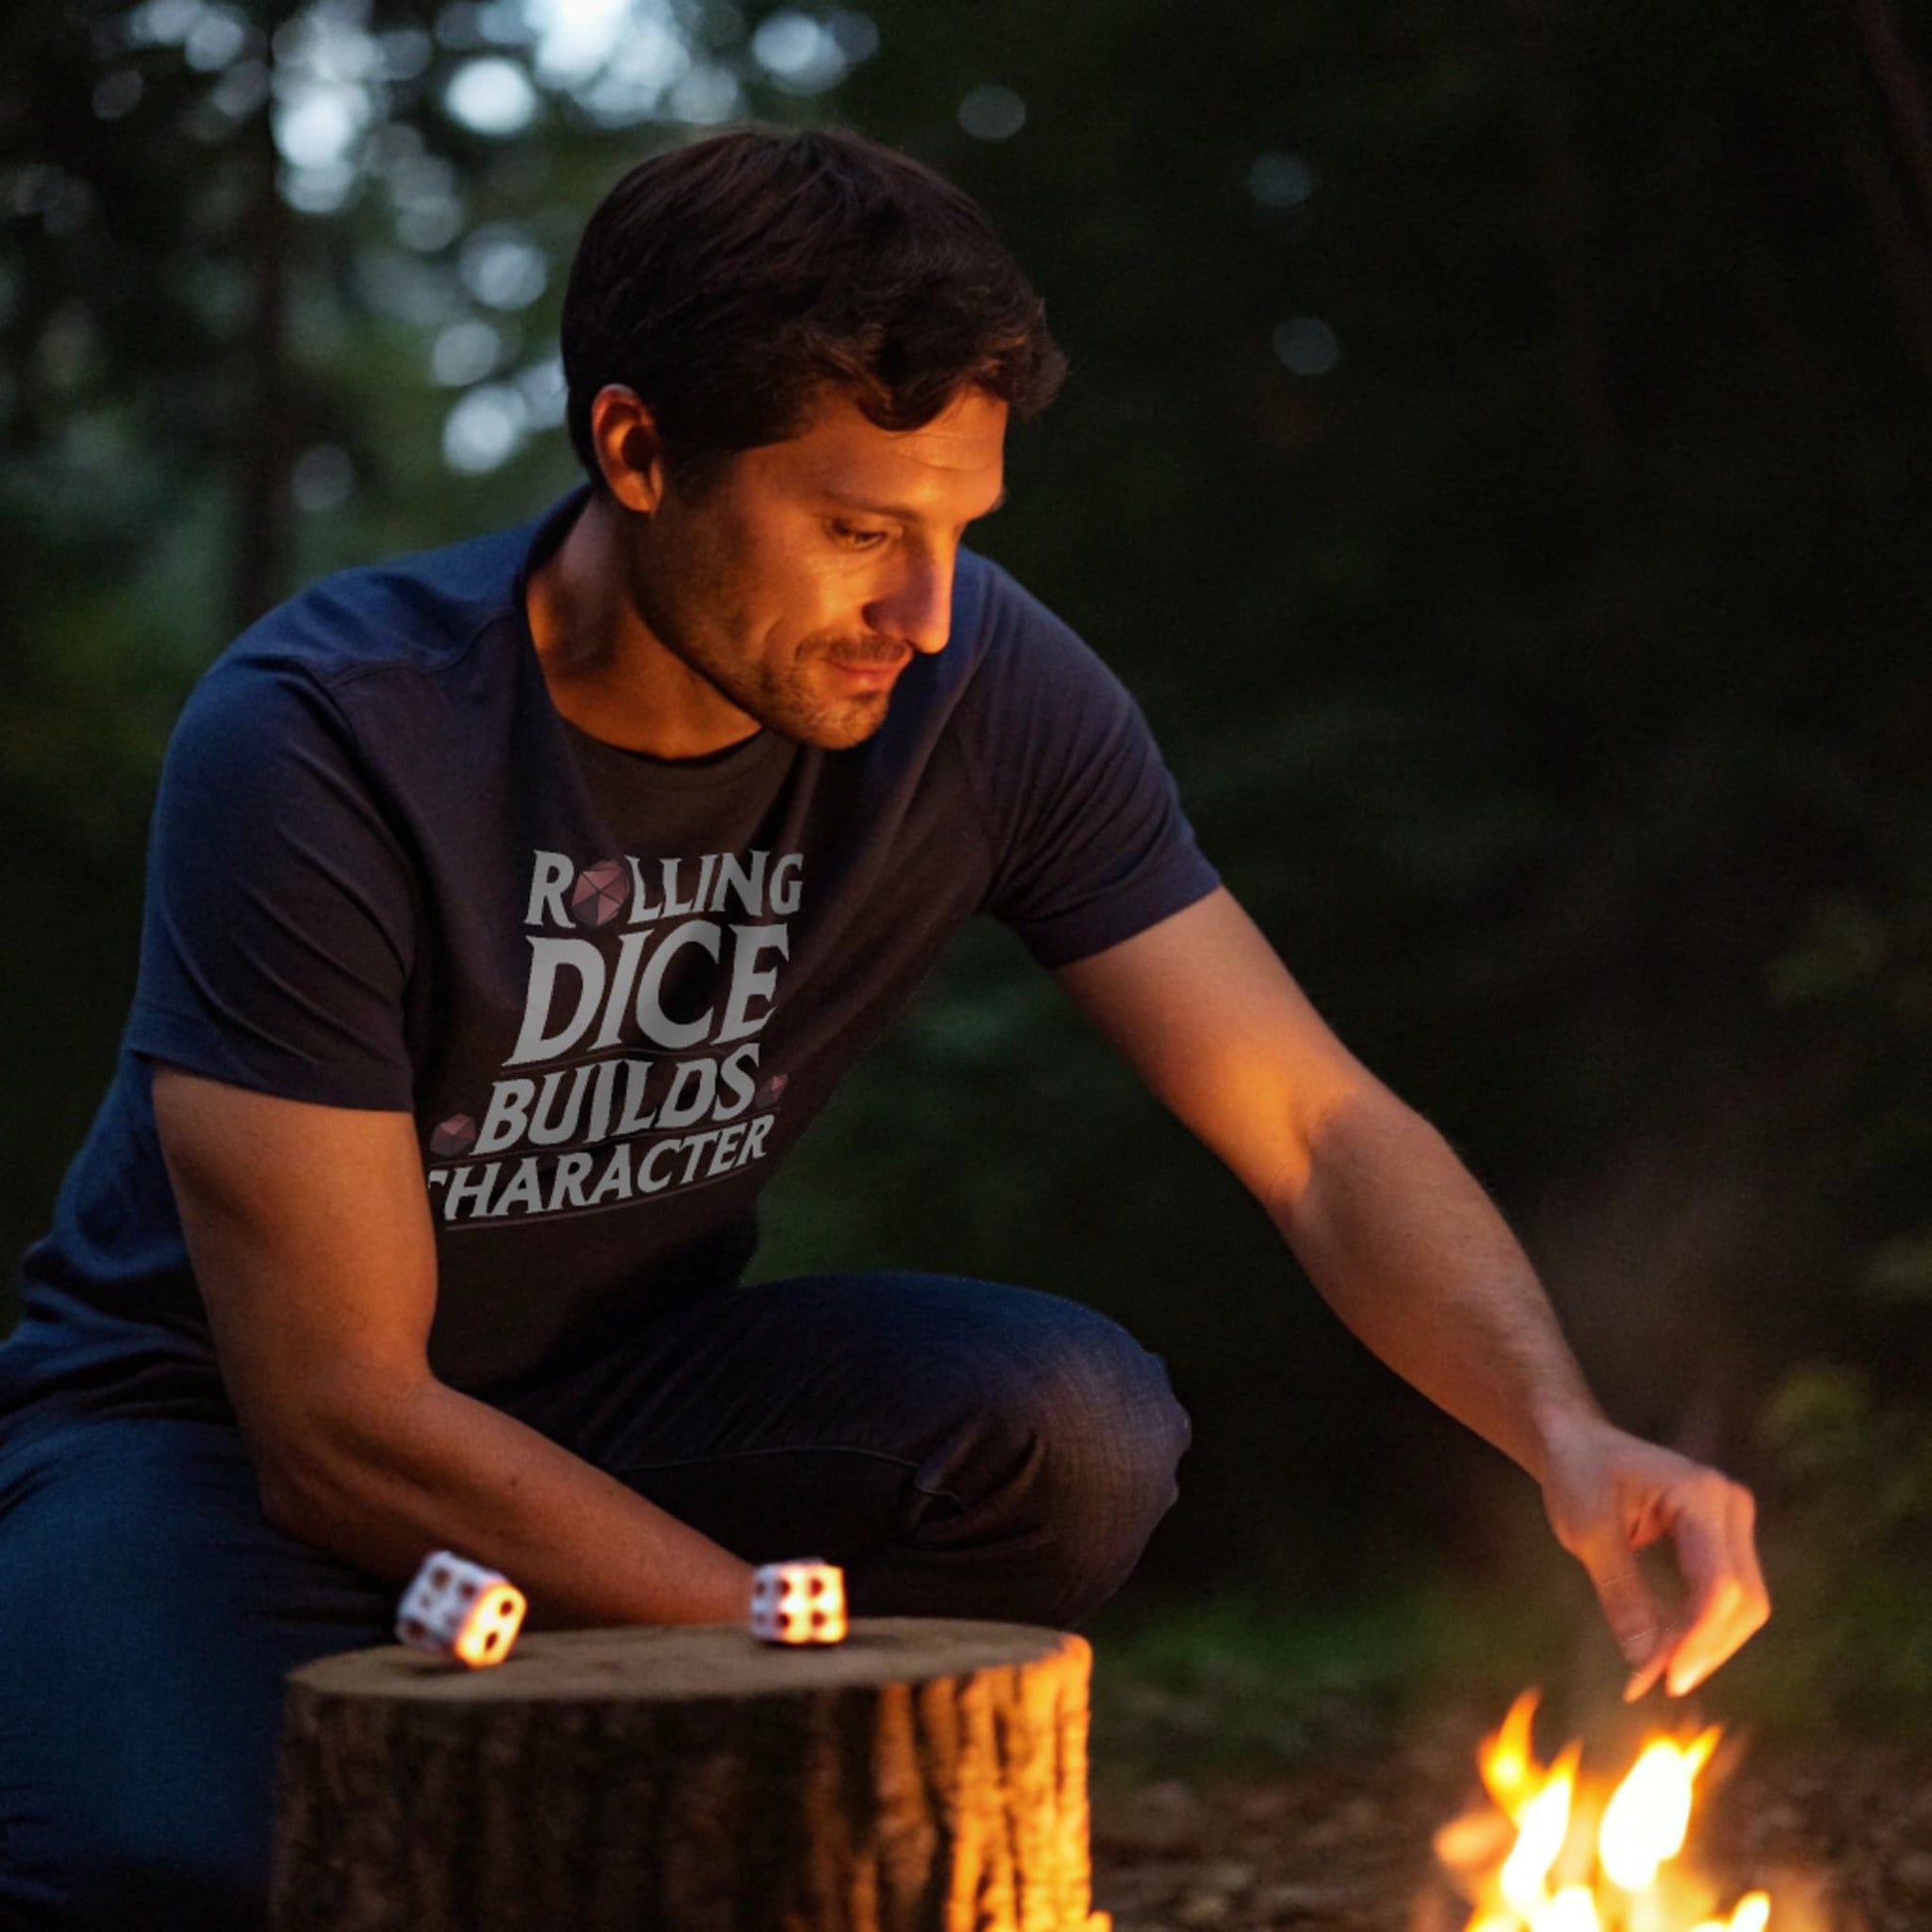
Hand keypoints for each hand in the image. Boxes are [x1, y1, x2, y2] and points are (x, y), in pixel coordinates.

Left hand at [1537, 1414, 1769, 1699]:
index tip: (1668, 1681)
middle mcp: (1730, 1504)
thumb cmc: (1576, 1474)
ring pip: (1744, 1603)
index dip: (1698, 1639)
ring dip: (1708, 1644)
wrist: (1576, 1441)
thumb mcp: (1588, 1534)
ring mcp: (1733, 1519)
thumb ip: (1622, 1597)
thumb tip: (1645, 1665)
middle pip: (1743, 1599)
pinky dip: (1705, 1627)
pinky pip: (1729, 1593)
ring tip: (1659, 1672)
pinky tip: (1672, 1651)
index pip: (1718, 1583)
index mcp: (1700, 1494)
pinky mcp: (1724, 1536)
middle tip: (1657, 1682)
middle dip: (1705, 1648)